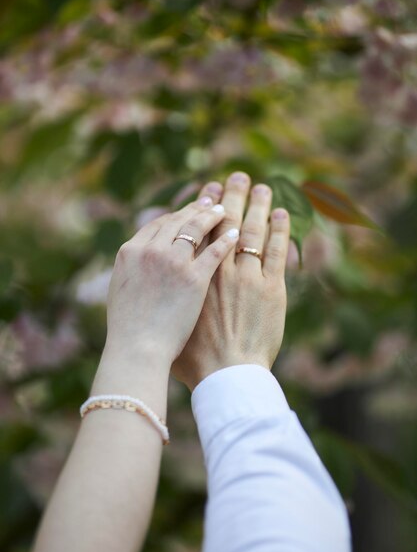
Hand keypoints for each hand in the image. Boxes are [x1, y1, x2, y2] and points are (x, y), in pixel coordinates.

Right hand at [101, 196, 240, 366]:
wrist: (138, 349)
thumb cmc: (128, 328)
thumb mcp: (122, 289)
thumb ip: (134, 268)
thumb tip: (140, 260)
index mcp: (130, 251)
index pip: (158, 223)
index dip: (176, 215)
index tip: (188, 211)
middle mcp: (151, 250)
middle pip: (178, 220)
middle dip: (196, 208)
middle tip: (210, 201)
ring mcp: (174, 262)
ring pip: (197, 228)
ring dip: (212, 215)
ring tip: (224, 210)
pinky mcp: (196, 278)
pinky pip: (215, 250)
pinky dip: (226, 239)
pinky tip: (235, 234)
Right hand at [172, 172, 289, 390]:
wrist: (220, 373)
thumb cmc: (186, 356)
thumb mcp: (160, 318)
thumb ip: (160, 298)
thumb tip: (154, 287)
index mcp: (181, 271)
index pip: (188, 229)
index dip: (198, 209)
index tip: (206, 196)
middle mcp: (212, 267)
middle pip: (217, 221)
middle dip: (226, 196)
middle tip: (233, 178)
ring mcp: (240, 274)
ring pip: (247, 229)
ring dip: (254, 204)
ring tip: (258, 186)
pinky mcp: (267, 286)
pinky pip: (273, 249)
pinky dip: (277, 228)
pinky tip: (279, 213)